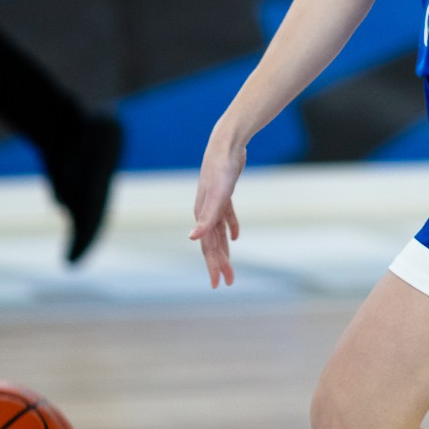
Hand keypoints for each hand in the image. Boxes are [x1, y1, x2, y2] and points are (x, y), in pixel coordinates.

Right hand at [189, 133, 247, 287]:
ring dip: (224, 249)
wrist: (226, 144)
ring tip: (230, 266)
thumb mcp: (218, 195)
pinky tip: (236, 237)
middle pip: (212, 244)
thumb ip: (207, 217)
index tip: (219, 284)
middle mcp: (205, 211)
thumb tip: (192, 238)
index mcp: (202, 215)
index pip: (208, 247)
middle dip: (219, 264)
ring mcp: (214, 203)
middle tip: (228, 282)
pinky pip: (226, 217)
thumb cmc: (221, 169)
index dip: (214, 266)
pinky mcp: (224, 194)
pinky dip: (231, 228)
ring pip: (219, 233)